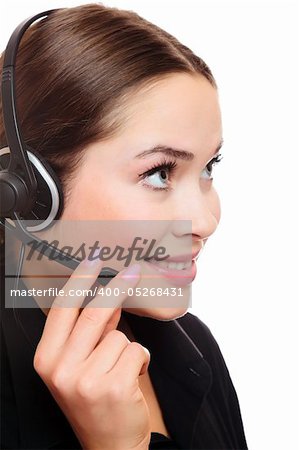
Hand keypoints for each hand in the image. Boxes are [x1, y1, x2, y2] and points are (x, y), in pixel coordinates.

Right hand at [33, 257, 150, 449]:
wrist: (108, 444)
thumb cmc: (93, 399)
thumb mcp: (78, 366)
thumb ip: (90, 333)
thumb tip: (109, 297)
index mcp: (46, 360)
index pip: (62, 310)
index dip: (80, 281)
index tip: (94, 261)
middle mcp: (61, 369)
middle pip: (93, 314)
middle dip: (117, 288)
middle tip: (133, 271)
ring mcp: (86, 380)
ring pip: (120, 336)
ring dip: (126, 348)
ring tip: (119, 370)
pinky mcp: (114, 387)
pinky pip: (137, 351)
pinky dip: (140, 361)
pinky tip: (131, 379)